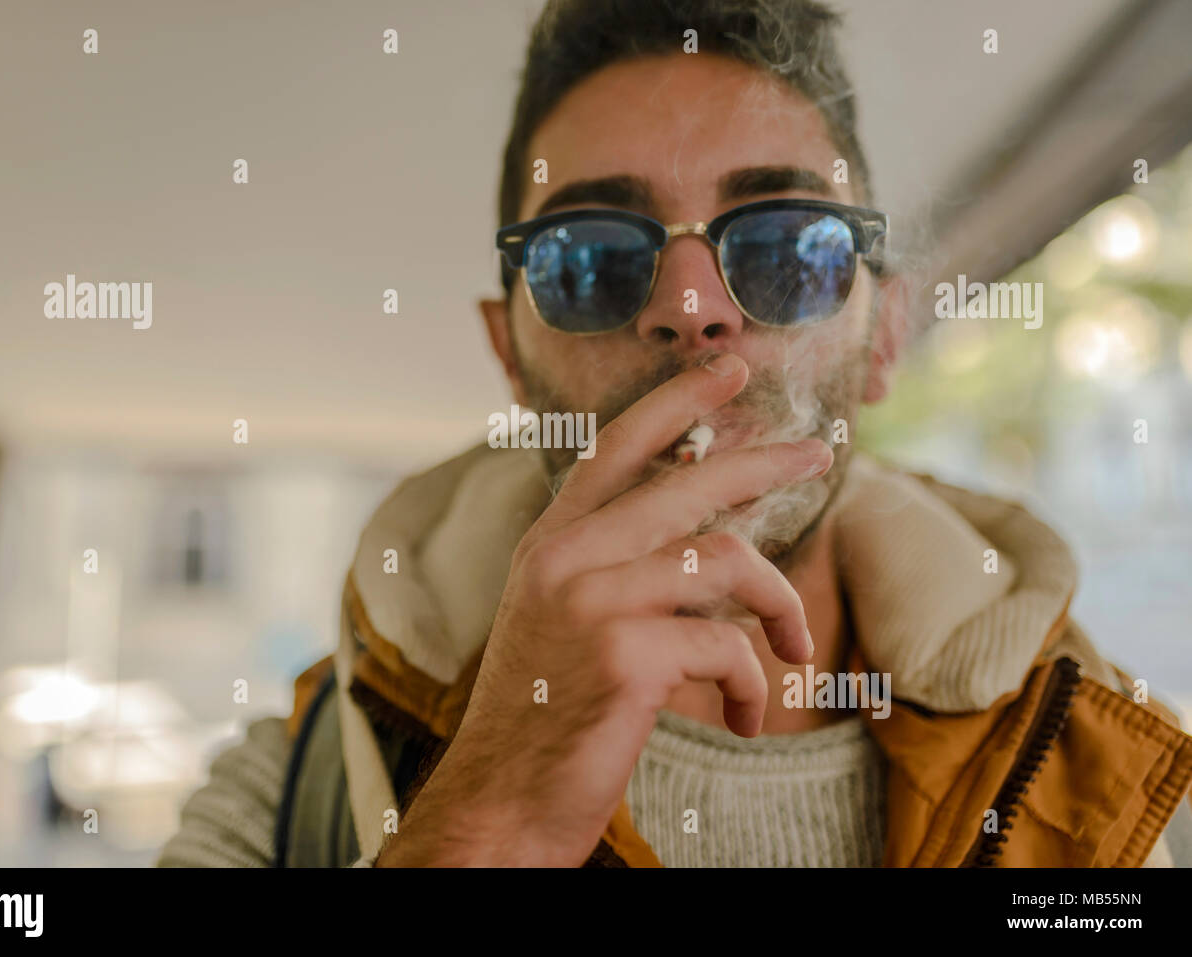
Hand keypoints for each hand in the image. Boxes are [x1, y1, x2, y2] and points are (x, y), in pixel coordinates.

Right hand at [377, 354, 832, 866]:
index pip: (615, 448)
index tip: (729, 371)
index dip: (676, 402)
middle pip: (687, 483)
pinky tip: (743, 716)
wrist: (500, 803)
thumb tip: (702, 537)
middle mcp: (565, 558)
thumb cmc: (544, 717)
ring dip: (780, 606)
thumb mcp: (562, 623)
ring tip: (797, 647)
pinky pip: (728, 647)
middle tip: (817, 455)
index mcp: (550, 544)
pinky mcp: (622, 655)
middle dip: (764, 463)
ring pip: (724, 559)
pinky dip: (753, 684)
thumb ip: (614, 570)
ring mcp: (591, 601)